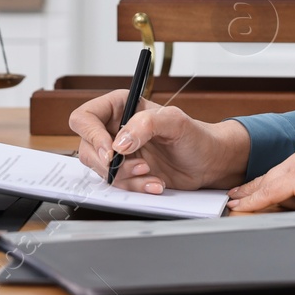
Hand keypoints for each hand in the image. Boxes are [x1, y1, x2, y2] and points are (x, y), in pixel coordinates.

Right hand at [68, 90, 250, 193]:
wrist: (209, 163)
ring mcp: (119, 153)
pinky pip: (117, 185)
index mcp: (120, 107)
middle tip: (137, 166)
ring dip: (125, 177)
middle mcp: (114, 129)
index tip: (111, 151)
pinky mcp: (127, 174)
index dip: (91, 136)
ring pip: (101, 170)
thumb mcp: (174, 121)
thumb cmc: (195, 135)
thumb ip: (145, 124)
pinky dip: (136, 188)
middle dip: (109, 163)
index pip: (85, 118)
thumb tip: (119, 143)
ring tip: (151, 174)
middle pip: (86, 148)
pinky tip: (156, 184)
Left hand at [225, 142, 294, 211]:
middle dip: (253, 186)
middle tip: (235, 194)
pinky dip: (256, 200)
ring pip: (270, 181)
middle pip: (274, 173)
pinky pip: (272, 191)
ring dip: (251, 194)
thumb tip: (294, 204)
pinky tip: (245, 206)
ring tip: (235, 202)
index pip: (286, 170)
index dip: (267, 181)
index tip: (252, 189)